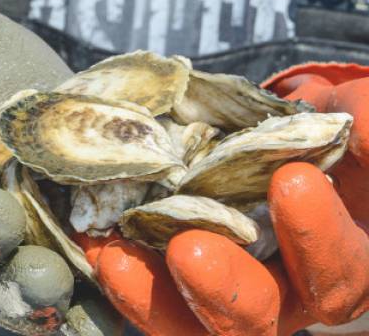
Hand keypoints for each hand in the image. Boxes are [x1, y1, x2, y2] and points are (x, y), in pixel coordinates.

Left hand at [78, 62, 368, 335]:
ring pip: (191, 325)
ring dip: (151, 295)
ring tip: (115, 260)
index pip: (341, 271)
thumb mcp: (351, 123)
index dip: (320, 237)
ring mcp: (225, 291)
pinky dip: (121, 274)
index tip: (293, 180)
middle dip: (226, 292)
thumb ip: (360, 122)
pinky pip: (148, 294)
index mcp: (338, 260)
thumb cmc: (328, 133)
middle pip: (259, 319)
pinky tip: (94, 243)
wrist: (283, 139)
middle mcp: (283, 292)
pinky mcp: (175, 278)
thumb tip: (356, 120)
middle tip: (191, 253)